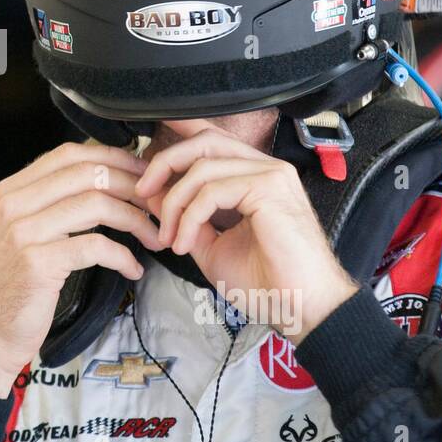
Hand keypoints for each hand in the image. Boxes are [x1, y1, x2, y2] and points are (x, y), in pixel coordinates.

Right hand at [0, 142, 162, 397]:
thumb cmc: (10, 287)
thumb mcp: (20, 233)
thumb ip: (48, 205)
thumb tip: (101, 182)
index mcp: (10, 190)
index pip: (70, 154)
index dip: (114, 158)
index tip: (143, 173)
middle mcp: (13, 204)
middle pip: (88, 173)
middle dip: (133, 185)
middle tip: (158, 204)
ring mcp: (23, 232)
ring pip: (96, 204)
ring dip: (136, 220)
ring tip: (154, 237)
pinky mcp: (37, 263)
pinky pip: (95, 246)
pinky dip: (123, 256)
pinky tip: (133, 269)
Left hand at [135, 119, 356, 343]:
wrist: (299, 308)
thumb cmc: (264, 282)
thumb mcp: (210, 245)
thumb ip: (185, 216)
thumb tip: (153, 194)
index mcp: (254, 176)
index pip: (213, 140)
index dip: (180, 133)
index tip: (148, 145)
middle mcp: (265, 168)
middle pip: (204, 141)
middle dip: (165, 163)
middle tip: (142, 192)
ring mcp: (270, 175)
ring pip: (203, 167)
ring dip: (175, 202)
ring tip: (169, 237)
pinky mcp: (269, 188)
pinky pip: (211, 192)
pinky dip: (189, 218)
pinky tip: (185, 244)